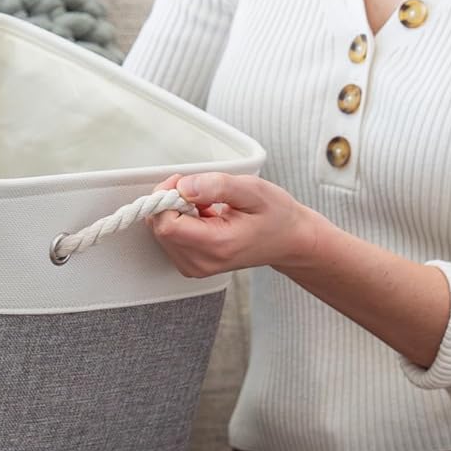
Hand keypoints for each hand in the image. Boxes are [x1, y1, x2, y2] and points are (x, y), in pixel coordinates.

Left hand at [147, 172, 322, 278]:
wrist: (289, 241)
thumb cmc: (276, 215)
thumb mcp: (254, 190)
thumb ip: (217, 186)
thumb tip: (184, 187)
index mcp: (217, 245)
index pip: (167, 225)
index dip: (167, 197)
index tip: (184, 183)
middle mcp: (202, 262)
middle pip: (160, 229)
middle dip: (170, 202)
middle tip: (199, 192)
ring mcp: (196, 267)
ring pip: (162, 233)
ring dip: (176, 211)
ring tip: (206, 206)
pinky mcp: (192, 265)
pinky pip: (170, 239)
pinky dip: (181, 221)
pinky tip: (204, 216)